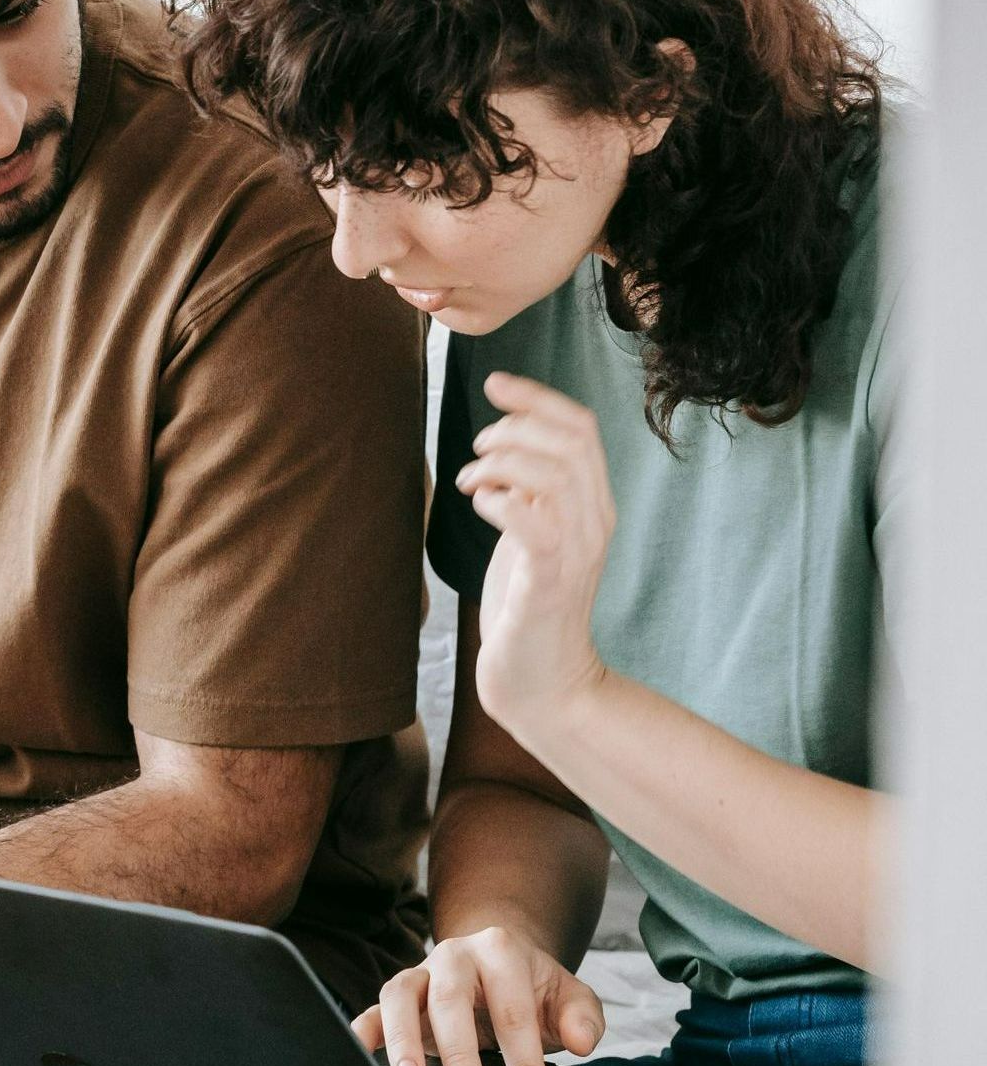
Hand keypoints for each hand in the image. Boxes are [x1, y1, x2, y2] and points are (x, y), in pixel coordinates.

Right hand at [352, 926, 605, 1065]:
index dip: (523, 1057)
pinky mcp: (399, 996)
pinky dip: (365, 1029)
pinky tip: (361, 1052)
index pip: (512, 1007)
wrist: (496, 959)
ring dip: (403, 1039)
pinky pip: (375, 1008)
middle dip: (459, 1051)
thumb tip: (581, 1040)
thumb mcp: (568, 996)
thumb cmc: (531, 987)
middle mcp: (454, 956)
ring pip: (401, 996)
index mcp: (501, 951)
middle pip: (450, 998)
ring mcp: (422, 973)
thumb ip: (582, 1016)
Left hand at [459, 371, 613, 742]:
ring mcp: (576, 551)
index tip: (494, 383)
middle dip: (514, 427)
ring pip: (553, 473)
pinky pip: (532, 522)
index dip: (537, 396)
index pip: (582, 427)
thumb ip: (528, 490)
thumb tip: (503, 441)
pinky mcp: (549, 581)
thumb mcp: (532, 532)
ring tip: (471, 481)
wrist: (541, 681)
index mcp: (593, 505)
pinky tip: (480, 506)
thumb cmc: (527, 604)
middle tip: (477, 449)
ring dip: (500, 462)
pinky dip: (499, 501)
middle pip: (570, 440)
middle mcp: (594, 522)